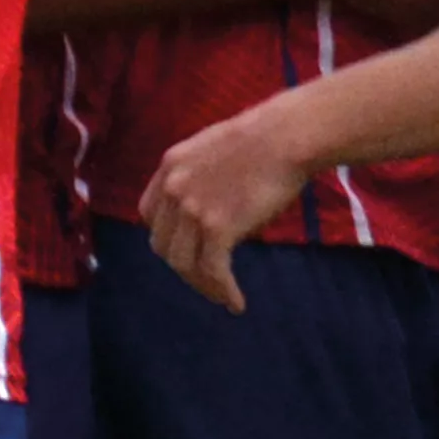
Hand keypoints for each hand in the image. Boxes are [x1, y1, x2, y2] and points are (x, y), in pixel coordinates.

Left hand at [140, 106, 315, 311]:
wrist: (287, 136)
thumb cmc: (267, 139)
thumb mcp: (215, 151)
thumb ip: (201, 178)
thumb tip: (212, 211)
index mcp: (170, 166)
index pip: (150, 215)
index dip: (167, 237)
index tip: (188, 249)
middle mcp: (173, 188)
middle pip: (163, 244)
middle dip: (184, 266)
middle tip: (207, 278)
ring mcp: (193, 209)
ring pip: (184, 264)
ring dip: (203, 284)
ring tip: (222, 294)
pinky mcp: (218, 227)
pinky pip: (213, 271)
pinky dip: (223, 291)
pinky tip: (236, 303)